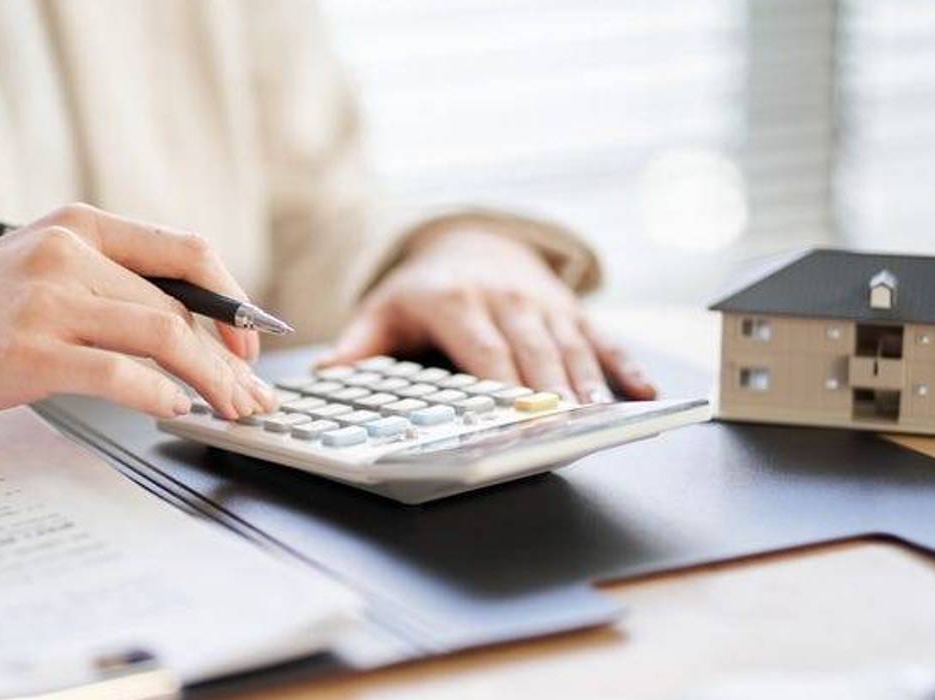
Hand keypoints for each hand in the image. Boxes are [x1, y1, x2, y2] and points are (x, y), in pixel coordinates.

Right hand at [0, 204, 277, 418]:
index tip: (249, 344)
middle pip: (180, 306)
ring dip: (211, 381)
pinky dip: (161, 395)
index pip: (188, 251)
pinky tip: (177, 411)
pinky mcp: (29, 351)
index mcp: (80, 224)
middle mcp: (68, 252)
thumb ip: (106, 281)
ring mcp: (48, 300)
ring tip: (230, 412)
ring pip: (163, 335)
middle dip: (229, 359)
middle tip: (251, 397)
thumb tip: (188, 325)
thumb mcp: (41, 268)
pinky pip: (120, 374)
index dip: (233, 300)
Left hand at [323, 229, 656, 402]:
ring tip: (597, 415)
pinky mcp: (569, 307)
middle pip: (530, 350)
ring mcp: (541, 302)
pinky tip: (643, 391)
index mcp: (455, 301)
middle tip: (562, 424)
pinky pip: (600, 337)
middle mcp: (503, 298)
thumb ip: (361, 343)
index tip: (510, 413)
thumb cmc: (425, 289)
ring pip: (567, 344)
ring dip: (585, 381)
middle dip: (548, 388)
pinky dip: (623, 365)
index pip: (481, 348)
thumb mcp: (385, 309)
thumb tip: (329, 374)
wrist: (470, 240)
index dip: (498, 382)